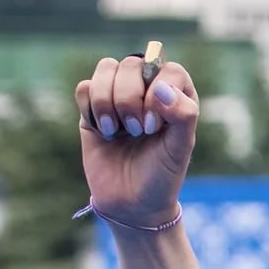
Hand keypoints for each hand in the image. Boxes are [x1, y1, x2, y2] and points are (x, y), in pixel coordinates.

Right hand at [74, 54, 199, 228]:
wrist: (132, 204)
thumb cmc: (162, 175)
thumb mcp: (181, 149)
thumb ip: (183, 115)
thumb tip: (161, 87)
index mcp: (176, 94)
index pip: (168, 69)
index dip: (158, 92)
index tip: (154, 127)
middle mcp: (147, 89)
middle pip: (132, 64)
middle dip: (130, 99)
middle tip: (137, 132)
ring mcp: (118, 96)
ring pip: (106, 68)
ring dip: (108, 101)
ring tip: (116, 132)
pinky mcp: (93, 109)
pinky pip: (85, 88)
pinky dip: (91, 108)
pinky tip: (103, 132)